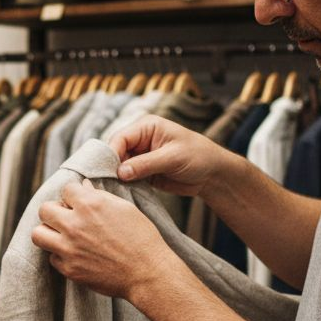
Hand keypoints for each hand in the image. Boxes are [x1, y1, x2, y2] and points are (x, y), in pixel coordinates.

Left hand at [31, 179, 174, 299]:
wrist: (148, 273)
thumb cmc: (141, 238)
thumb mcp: (124, 208)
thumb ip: (100, 196)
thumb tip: (84, 187)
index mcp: (90, 205)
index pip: (66, 189)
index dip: (74, 195)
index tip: (79, 202)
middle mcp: (75, 225)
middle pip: (44, 209)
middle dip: (54, 211)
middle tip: (66, 218)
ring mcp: (69, 248)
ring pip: (38, 234)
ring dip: (48, 233)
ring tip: (61, 235)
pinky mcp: (69, 269)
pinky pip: (51, 257)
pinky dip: (60, 255)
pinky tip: (74, 254)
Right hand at [109, 115, 230, 196]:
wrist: (213, 175)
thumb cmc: (198, 157)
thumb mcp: (172, 158)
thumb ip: (145, 164)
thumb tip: (120, 173)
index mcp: (146, 127)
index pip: (120, 138)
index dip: (112, 154)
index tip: (110, 172)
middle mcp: (140, 140)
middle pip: (116, 152)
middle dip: (111, 167)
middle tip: (108, 184)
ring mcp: (140, 157)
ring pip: (119, 167)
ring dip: (116, 178)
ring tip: (114, 190)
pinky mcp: (143, 172)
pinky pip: (127, 178)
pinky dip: (124, 185)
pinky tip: (122, 193)